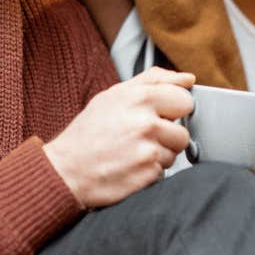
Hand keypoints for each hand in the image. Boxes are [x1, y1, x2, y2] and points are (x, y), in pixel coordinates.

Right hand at [45, 67, 194, 206]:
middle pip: (183, 132)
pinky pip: (164, 172)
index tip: (161, 115)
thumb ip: (153, 80)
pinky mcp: (148, 175)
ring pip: (174, 154)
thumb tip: (188, 79)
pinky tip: (130, 167)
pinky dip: (150, 171)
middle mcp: (145, 124)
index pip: (185, 100)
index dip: (174, 110)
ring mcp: (148, 151)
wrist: (66, 170)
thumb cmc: (89, 132)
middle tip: (143, 137)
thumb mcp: (114, 95)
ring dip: (158, 155)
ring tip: (133, 152)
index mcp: (139, 98)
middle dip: (168, 136)